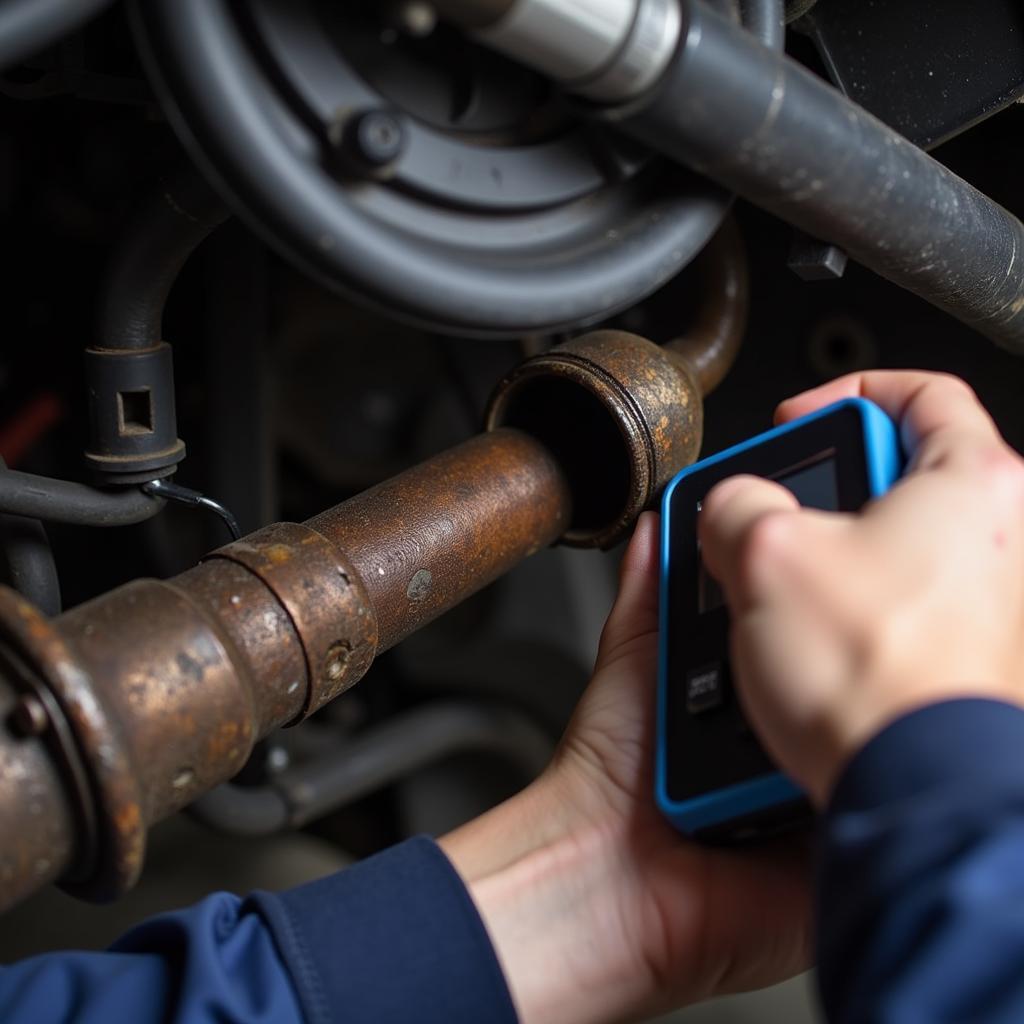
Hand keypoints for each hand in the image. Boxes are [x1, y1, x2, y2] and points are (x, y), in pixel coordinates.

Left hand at [441, 513, 809, 1023]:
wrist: (602, 871)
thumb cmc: (609, 774)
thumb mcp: (633, 656)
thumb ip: (650, 591)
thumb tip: (657, 524)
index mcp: (757, 693)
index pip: (805, 635)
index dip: (808, 606)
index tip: (807, 571)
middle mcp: (791, 738)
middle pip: (837, 678)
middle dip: (819, 653)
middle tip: (790, 638)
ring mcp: (815, 787)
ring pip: (853, 728)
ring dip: (825, 709)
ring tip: (785, 699)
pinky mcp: (834, 839)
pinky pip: (856, 791)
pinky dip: (833, 768)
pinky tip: (804, 753)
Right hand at [699, 371, 1023, 805]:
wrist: (911, 792)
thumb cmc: (876, 677)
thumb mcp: (764, 553)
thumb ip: (735, 504)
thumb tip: (731, 511)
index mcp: (972, 482)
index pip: (920, 392)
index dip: (843, 395)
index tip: (797, 423)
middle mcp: (996, 539)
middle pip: (898, 473)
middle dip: (821, 491)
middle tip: (778, 517)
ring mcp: (982, 602)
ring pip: (885, 546)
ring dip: (824, 556)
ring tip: (781, 588)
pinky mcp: (959, 654)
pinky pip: (889, 603)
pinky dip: (843, 606)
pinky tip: (805, 635)